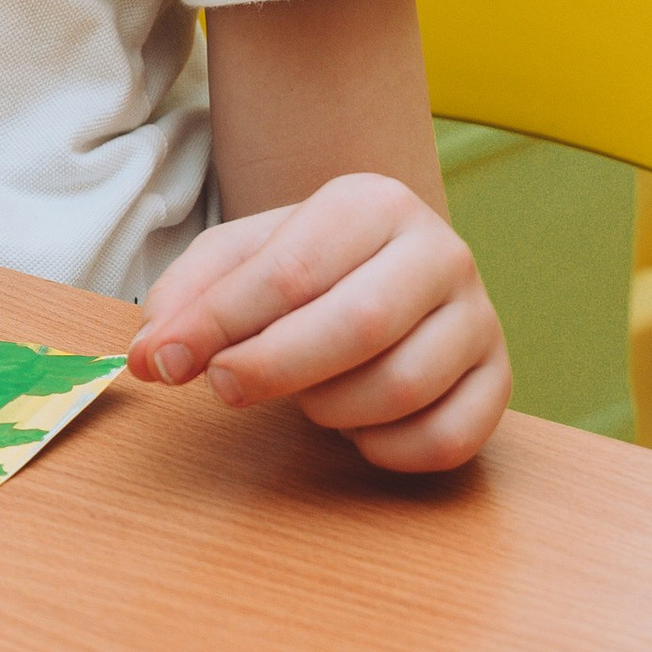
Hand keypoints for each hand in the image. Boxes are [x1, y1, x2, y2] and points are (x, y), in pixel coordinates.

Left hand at [126, 174, 509, 474]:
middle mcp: (440, 251)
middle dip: (274, 368)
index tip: (164, 361)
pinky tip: (357, 428)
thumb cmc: (307, 271)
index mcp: (373, 203)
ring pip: (402, 387)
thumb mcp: (240, 259)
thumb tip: (154, 354)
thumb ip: (190, 296)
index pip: (291, 270)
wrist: (389, 272)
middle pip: (358, 324)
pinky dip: (386, 449)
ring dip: (330, 409)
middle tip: (224, 388)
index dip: (218, 323)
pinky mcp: (497, 380)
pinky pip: (445, 438)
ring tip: (306, 395)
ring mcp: (479, 316)